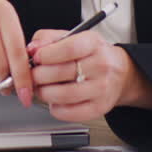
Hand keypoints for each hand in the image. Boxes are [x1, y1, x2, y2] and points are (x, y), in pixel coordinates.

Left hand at [27, 29, 151, 120]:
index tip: (36, 58)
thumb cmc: (91, 54)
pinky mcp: (99, 108)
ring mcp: (101, 89)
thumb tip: (31, 49)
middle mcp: (101, 66)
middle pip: (61, 73)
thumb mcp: (72, 38)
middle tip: (33, 75)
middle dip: (38, 75)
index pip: (69, 49)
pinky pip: (69, 113)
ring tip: (41, 88)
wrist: (119, 73)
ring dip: (43, 93)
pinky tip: (54, 100)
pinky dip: (55, 108)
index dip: (46, 54)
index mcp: (93, 44)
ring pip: (63, 95)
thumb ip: (47, 39)